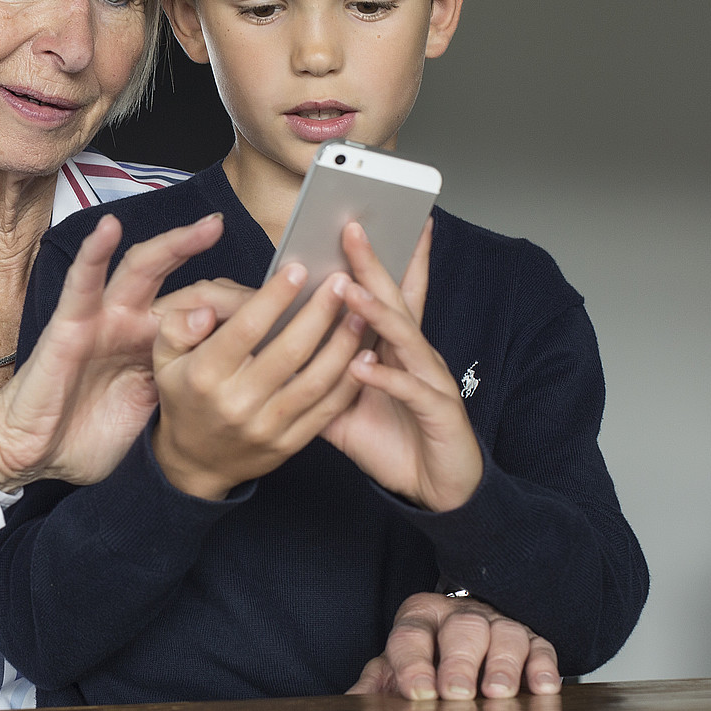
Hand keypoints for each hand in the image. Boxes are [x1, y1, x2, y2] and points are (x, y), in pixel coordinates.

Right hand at [0, 213, 231, 489]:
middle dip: (213, 256)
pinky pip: (82, 285)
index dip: (241, 304)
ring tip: (207, 227)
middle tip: (250, 237)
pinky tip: (109, 230)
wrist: (36, 454)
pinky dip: (94, 255)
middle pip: (178, 278)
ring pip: (140, 269)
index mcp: (154, 343)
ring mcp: (100, 319)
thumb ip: (186, 377)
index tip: (282, 301)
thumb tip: (240, 367)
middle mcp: (130, 322)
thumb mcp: (152, 404)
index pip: (202, 308)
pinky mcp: (68, 326)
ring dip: (173, 245)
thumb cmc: (91, 434)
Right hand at [151, 262, 367, 499]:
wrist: (196, 459)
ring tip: (361, 311)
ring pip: (316, 381)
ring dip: (343, 344)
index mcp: (206, 374)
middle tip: (340, 280)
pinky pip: (326, 410)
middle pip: (289, 351)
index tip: (298, 269)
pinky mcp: (289, 444)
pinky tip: (365, 353)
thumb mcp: (164, 358)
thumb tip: (204, 311)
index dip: (274, 297)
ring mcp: (266, 426)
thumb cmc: (186, 394)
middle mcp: (237, 402)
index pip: (246, 328)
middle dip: (319, 312)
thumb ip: (178, 326)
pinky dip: (350, 381)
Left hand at [322, 219, 483, 512]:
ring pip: (403, 335)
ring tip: (348, 289)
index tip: (354, 223)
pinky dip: (385, 377)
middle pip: (393, 299)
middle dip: (373, 263)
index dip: (373, 259)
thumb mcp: (341, 405)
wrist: (437, 488)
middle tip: (351, 228)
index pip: (383, 293)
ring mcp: (429, 377)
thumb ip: (313, 376)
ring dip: (376, 311)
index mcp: (392, 347)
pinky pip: (409, 389)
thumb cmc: (392, 440)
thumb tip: (271, 356)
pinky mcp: (438, 409)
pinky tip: (361, 366)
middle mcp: (414, 353)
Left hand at [346, 592, 561, 699]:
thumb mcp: (395, 665)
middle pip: (461, 629)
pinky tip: (542, 688)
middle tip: (456, 693)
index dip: (412, 662)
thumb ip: (375, 684)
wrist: (467, 635)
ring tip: (497, 694)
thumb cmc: (426, 658)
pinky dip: (543, 666)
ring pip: (505, 634)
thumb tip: (350, 706)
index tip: (417, 692)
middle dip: (459, 662)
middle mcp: (460, 615)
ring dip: (502, 665)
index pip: (411, 634)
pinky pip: (542, 647)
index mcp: (419, 617)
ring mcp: (498, 625)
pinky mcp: (533, 640)